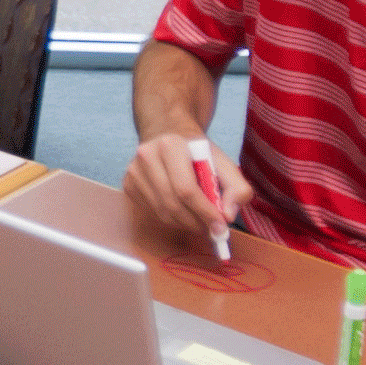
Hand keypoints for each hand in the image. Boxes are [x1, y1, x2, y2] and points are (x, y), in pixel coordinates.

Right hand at [123, 132, 249, 248]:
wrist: (168, 134)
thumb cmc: (196, 151)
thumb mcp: (223, 162)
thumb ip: (237, 187)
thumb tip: (228, 215)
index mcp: (170, 145)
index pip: (186, 189)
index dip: (205, 212)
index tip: (220, 227)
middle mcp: (146, 156)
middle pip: (173, 204)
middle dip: (196, 222)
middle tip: (213, 230)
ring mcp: (133, 172)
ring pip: (163, 213)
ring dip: (186, 224)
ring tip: (201, 221)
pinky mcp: (128, 185)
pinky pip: (153, 213)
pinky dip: (172, 219)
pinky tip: (183, 211)